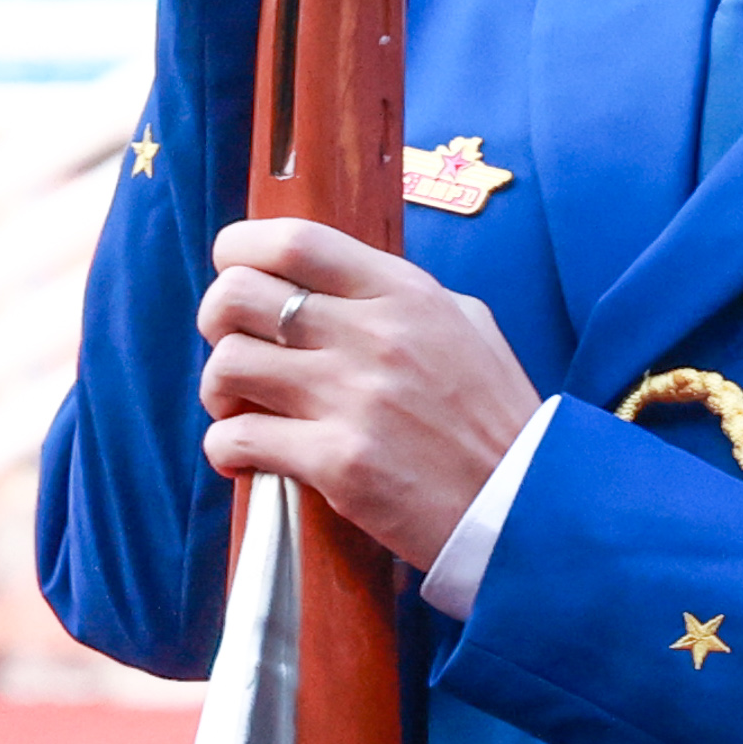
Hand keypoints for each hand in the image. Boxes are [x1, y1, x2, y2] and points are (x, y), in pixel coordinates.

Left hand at [196, 218, 540, 572]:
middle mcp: (378, 336)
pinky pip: (236, 440)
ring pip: (227, 365)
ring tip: (243, 409)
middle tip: (238, 351)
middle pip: (238, 295)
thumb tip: (329, 286)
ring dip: (219, 391)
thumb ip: (400, 299)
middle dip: (215, 321)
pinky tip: (253, 460)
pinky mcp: (338, 461)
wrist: (527, 504)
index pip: (295, 240)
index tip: (235, 274)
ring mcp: (355, 399)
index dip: (240, 250)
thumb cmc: (494, 418)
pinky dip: (228, 451)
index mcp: (408, 295)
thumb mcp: (468, 327)